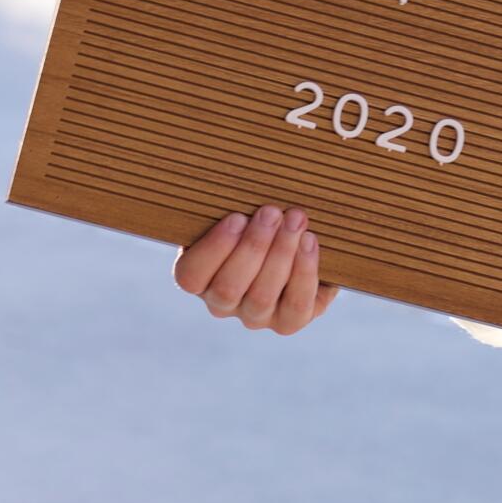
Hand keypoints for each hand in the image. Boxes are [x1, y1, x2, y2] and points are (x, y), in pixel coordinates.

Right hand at [172, 204, 338, 333]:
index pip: (191, 276)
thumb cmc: (260, 216)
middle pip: (228, 288)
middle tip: (272, 212)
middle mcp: (222, 303)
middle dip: (254, 247)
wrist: (299, 237)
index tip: (236, 217)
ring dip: (281, 254)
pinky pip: (296, 305)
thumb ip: (233, 202)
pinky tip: (310, 241)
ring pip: (261, 297)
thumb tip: (237, 181)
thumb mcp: (240, 206)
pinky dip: (304, 271)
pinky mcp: (289, 321)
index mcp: (199, 277)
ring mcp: (255, 316)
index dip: (214, 249)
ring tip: (296, 219)